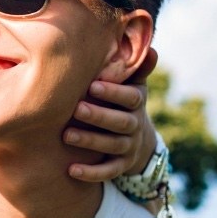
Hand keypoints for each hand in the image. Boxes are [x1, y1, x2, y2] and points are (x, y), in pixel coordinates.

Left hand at [65, 48, 158, 181]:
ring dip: (90, 141)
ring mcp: (128, 147)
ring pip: (112, 146)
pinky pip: (108, 172)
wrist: (137, 138)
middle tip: (77, 108)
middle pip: (121, 122)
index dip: (114, 92)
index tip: (93, 84)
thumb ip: (134, 66)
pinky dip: (91, 173)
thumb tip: (149, 44)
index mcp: (136, 102)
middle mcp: (135, 125)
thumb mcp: (132, 82)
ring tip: (67, 135)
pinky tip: (70, 170)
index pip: (131, 97)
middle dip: (100, 115)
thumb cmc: (122, 100)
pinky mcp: (120, 166)